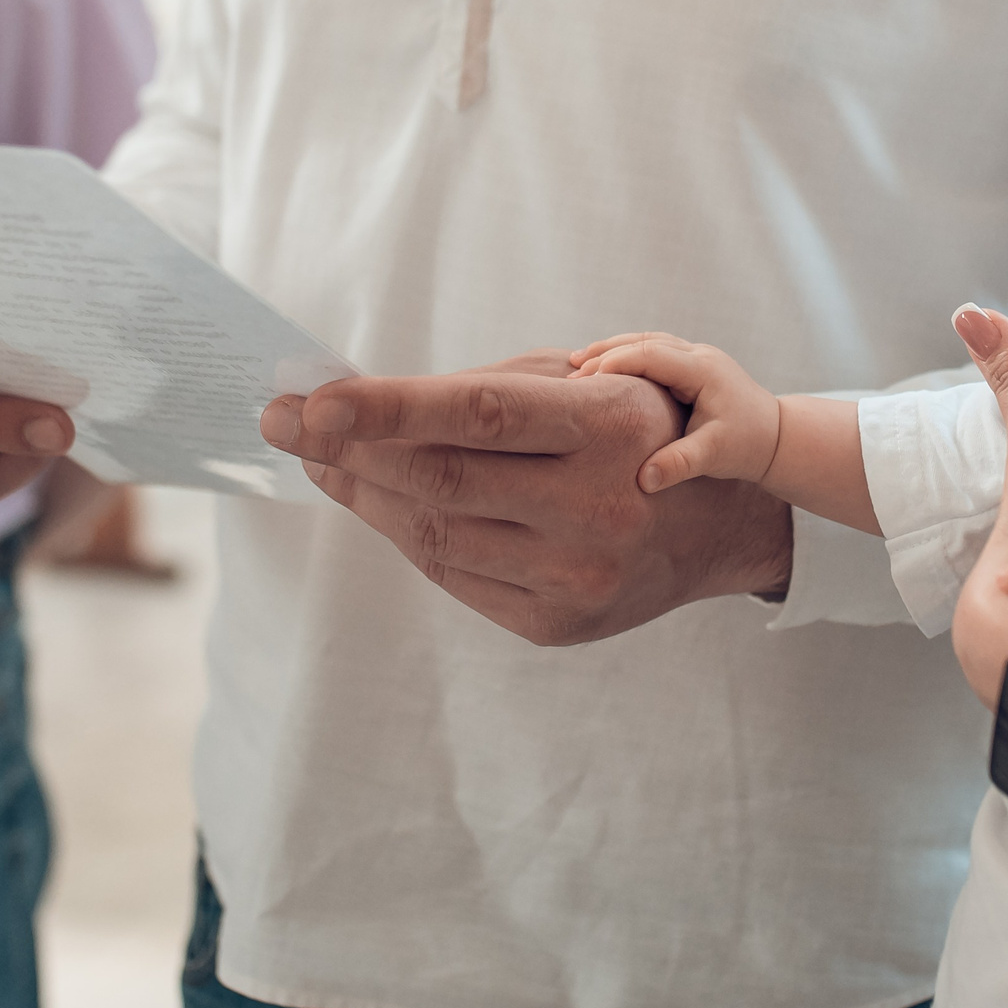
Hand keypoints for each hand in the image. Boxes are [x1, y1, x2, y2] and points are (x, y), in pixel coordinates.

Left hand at [261, 350, 793, 645]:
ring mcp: (577, 576)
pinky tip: (380, 503)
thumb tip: (362, 402)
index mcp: (609, 429)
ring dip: (366, 494)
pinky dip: (407, 535)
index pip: (478, 415)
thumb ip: (486, 390)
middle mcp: (598, 509)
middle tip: (288, 423)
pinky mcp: (557, 623)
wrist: (719, 526)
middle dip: (349, 449)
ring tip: (323, 459)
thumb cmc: (636, 433)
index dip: (388, 408)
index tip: (313, 402)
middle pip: (442, 480)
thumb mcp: (586, 384)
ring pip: (437, 534)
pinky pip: (456, 576)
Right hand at [570, 332, 781, 492]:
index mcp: (702, 369)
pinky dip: (626, 356)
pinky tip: (603, 368)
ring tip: (576, 363)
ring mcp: (696, 357)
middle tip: (569, 372)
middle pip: (643, 341)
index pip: (649, 355)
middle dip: (605, 354)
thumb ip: (679, 464)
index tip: (581, 382)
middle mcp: (699, 355)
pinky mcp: (692, 366)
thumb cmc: (748, 445)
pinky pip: (653, 351)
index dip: (614, 365)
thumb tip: (643, 481)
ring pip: (646, 341)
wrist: (777, 437)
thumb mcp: (714, 456)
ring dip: (612, 350)